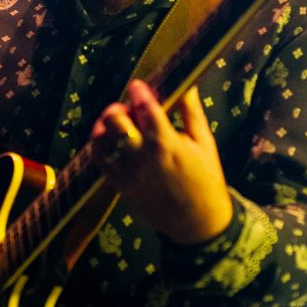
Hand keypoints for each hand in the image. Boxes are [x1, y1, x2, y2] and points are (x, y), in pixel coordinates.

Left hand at [91, 80, 232, 244]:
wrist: (199, 222)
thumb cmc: (206, 178)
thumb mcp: (204, 142)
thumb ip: (191, 111)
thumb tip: (187, 84)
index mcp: (168, 145)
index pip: (145, 109)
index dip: (138, 92)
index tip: (138, 86)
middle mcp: (144, 158)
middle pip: (115, 122)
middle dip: (118, 108)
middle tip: (128, 109)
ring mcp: (129, 175)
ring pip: (102, 141)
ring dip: (106, 126)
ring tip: (117, 123)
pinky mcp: (121, 188)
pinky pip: (100, 161)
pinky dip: (100, 145)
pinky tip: (111, 140)